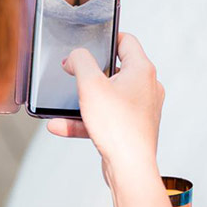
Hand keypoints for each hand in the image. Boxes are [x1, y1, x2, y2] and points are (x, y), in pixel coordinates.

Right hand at [47, 33, 164, 183]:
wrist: (130, 168)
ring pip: (107, 97)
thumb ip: (80, 61)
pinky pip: (105, 119)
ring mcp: (140, 109)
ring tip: (62, 103)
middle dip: (91, 73)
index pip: (127, 41)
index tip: (90, 41)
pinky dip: (85, 121)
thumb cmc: (118, 127)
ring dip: (83, 100)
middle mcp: (146, 88)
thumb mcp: (90, 85)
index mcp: (142, 70)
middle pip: (116, 70)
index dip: (107, 37)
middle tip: (74, 73)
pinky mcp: (132, 128)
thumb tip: (74, 57)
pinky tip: (60, 126)